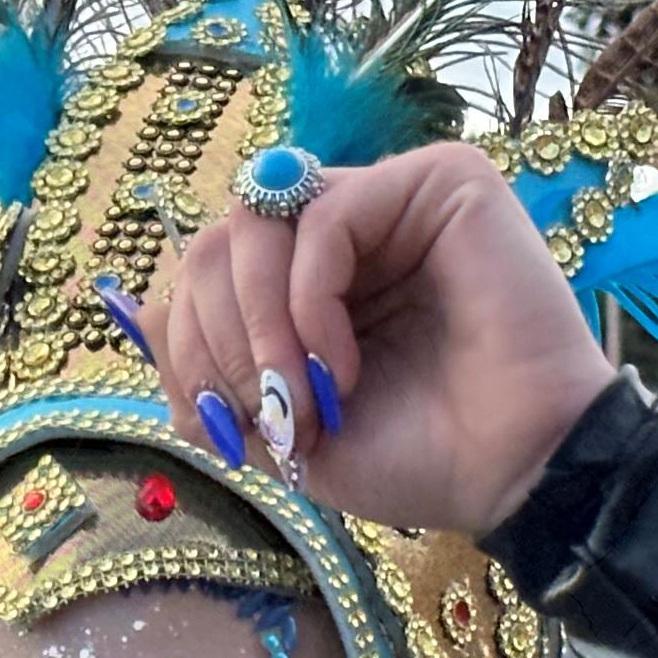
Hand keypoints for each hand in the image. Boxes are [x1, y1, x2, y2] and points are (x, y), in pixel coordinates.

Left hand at [148, 143, 615, 532]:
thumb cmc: (420, 456)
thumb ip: (210, 376)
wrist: (515, 475)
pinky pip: (320, 216)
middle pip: (220, 235)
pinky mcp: (440, 182)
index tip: (227, 423)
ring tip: (304, 393)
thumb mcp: (284, 431)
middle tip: (265, 409)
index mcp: (316, 279)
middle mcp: (353, 227)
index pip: (208, 268)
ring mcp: (395, 197)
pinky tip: (343, 364)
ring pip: (258, 216)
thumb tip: (141, 307)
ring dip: (256, 321)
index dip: (190, 342)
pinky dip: (308, 301)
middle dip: (217, 335)